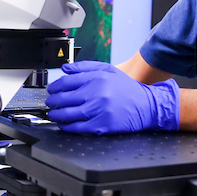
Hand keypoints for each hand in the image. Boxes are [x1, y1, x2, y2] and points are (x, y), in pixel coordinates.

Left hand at [46, 61, 179, 134]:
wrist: (146, 106)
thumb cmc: (126, 89)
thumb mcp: (108, 70)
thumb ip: (84, 67)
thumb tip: (65, 68)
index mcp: (97, 79)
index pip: (66, 82)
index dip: (54, 87)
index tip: (51, 90)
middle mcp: (96, 95)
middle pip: (64, 99)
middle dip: (52, 101)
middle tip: (50, 102)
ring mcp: (98, 111)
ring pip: (68, 114)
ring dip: (56, 115)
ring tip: (53, 113)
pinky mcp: (101, 126)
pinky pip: (77, 128)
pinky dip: (67, 126)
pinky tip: (64, 124)